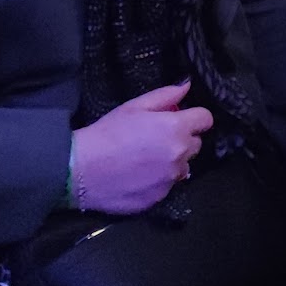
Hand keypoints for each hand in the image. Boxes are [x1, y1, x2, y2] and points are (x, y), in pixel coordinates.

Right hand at [70, 81, 214, 214]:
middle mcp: (180, 155)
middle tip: (155, 140)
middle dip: (182, 140)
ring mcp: (170, 179)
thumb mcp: (133, 107)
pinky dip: (157, 181)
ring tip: (144, 161)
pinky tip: (136, 177)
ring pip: (182, 167)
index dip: (194, 118)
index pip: (205, 120)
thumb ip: (165, 96)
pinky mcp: (159, 198)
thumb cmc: (106, 133)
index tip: (181, 119)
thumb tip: (187, 87)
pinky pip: (166, 186)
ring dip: (171, 163)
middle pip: (195, 144)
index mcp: (176, 129)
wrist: (80, 169)